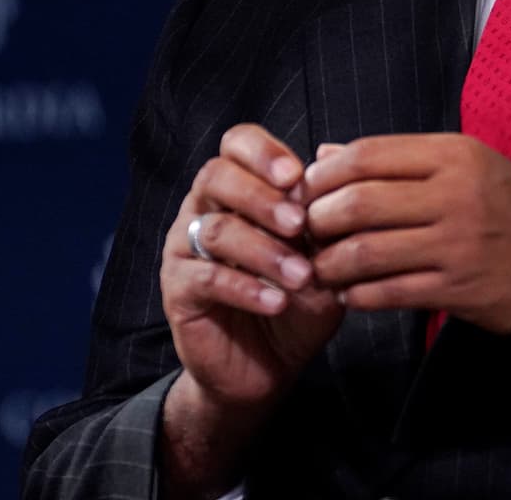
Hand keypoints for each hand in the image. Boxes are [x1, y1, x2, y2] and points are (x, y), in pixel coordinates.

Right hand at [161, 124, 343, 412]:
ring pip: (215, 229)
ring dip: (264, 250)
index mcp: (238, 188)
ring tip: (301, 276)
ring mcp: (185, 249)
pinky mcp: (178, 291)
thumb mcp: (324, 255)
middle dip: (262, 196)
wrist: (269, 367)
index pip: (236, 144)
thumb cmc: (299, 300)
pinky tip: (277, 302)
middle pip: (216, 176)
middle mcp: (203, 209)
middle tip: (300, 223)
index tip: (297, 175)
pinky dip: (246, 288)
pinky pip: (206, 279)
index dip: (263, 152)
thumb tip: (333, 154)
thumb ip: (326, 211)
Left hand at [302, 133, 510, 340]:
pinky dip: (357, 295)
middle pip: (358, 202)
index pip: (368, 155)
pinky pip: (389, 292)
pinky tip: (348, 293)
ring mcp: (458, 244)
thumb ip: (397, 161)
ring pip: (367, 251)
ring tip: (317, 267)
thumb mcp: (467, 166)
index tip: (305, 190)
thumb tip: (326, 155)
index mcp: (454, 155)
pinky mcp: (459, 289)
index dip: (324, 175)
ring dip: (330, 263)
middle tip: (304, 232)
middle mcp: (456, 194)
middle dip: (317, 220)